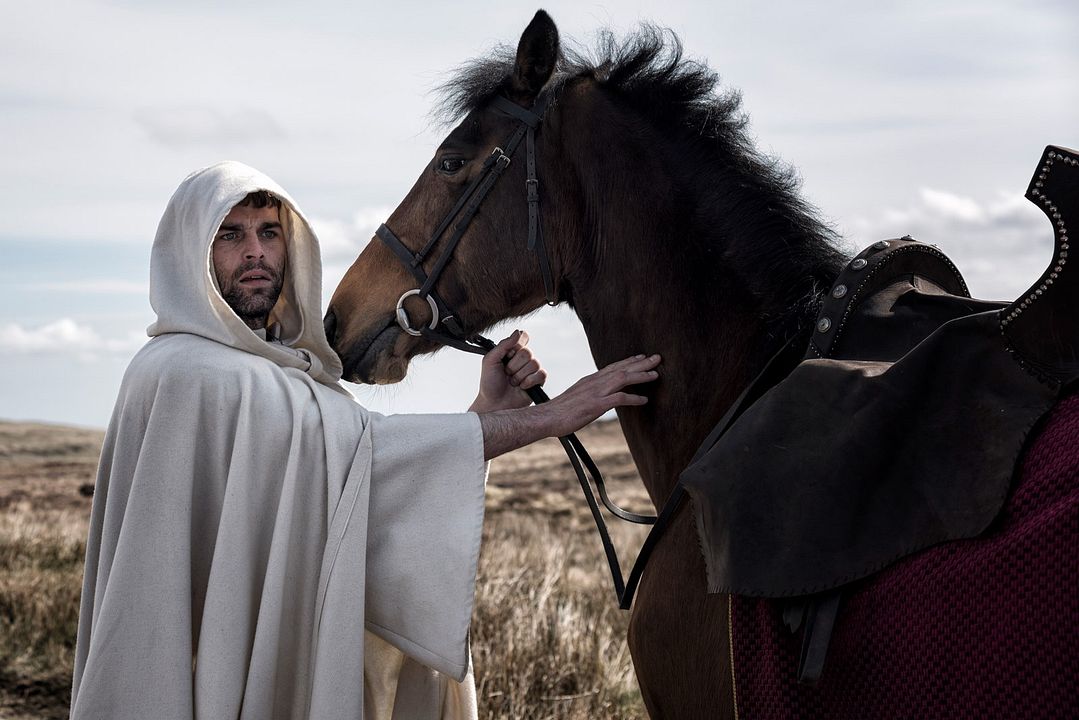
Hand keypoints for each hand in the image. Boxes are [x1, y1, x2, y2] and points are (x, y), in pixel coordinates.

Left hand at [469, 330, 546, 413]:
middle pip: (527, 352)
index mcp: (511, 351)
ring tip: (512, 382)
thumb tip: (518, 332)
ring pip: (534, 363)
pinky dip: (529, 381)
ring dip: (519, 375)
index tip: (507, 355)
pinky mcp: (538, 382)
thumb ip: (503, 345)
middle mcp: (522, 360)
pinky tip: (521, 387)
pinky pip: (541, 374)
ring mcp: (531, 370)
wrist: (494, 404)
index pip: (522, 338)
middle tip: (506, 373)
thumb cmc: (489, 383)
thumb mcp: (490, 360)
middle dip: (514, 365)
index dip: (516, 346)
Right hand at [474, 352, 660, 459]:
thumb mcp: (577, 398)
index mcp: (590, 380)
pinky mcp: (596, 404)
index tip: (641, 357)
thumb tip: (597, 398)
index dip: (629, 361)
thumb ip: (589, 395)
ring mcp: (596, 392)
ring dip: (641, 375)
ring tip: (656, 374)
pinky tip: (644, 400)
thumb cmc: (559, 411)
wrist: (546, 417)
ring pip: (623, 378)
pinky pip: (619, 398)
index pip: (613, 367)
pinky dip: (633, 398)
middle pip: (622, 368)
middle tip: (658, 358)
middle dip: (641, 363)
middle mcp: (595, 382)